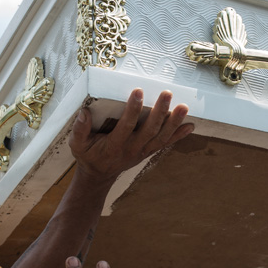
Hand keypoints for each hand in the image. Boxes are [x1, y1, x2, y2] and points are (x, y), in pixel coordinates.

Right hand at [68, 89, 193, 182]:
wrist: (99, 175)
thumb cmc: (88, 155)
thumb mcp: (77, 145)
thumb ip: (79, 129)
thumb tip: (84, 112)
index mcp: (114, 145)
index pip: (126, 126)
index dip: (132, 110)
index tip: (138, 91)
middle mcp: (132, 149)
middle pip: (150, 130)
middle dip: (160, 112)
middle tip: (167, 93)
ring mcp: (142, 151)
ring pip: (161, 137)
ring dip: (174, 122)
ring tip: (184, 107)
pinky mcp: (148, 151)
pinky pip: (165, 143)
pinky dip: (178, 136)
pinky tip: (190, 126)